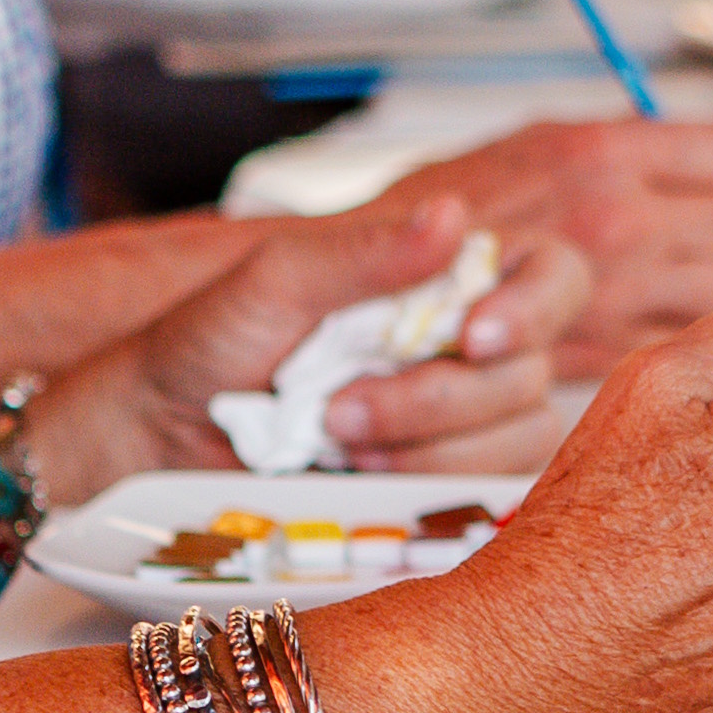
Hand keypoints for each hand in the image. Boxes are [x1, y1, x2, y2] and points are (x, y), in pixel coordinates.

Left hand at [26, 199, 588, 497]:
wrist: (157, 440)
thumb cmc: (210, 344)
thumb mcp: (277, 282)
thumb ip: (365, 252)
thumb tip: (452, 216)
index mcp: (448, 278)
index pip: (554, 274)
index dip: (534, 306)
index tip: (474, 335)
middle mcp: (471, 346)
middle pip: (530, 371)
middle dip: (437, 397)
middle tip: (342, 409)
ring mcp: (465, 422)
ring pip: (515, 439)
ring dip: (427, 448)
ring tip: (340, 444)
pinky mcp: (447, 488)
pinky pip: (485, 496)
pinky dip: (426, 489)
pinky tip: (364, 480)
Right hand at [376, 120, 712, 376]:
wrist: (375, 294)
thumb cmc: (450, 214)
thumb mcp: (537, 142)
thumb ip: (619, 146)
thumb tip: (690, 146)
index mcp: (604, 154)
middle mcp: (622, 220)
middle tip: (702, 228)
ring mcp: (621, 292)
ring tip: (683, 274)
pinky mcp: (610, 352)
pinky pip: (692, 337)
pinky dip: (686, 329)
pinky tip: (649, 315)